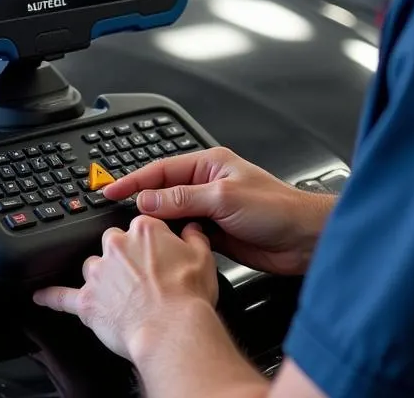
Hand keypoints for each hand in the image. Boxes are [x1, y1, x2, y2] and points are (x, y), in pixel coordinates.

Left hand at [32, 217, 217, 362]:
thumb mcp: (203, 256)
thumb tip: (191, 229)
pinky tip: (41, 295)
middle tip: (140, 276)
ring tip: (116, 293)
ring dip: (101, 277)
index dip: (149, 242)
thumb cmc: (186, 296)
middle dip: (123, 257)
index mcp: (143, 229)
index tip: (155, 254)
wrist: (170, 329)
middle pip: (112, 242)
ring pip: (92, 266)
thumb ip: (193, 236)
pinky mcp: (86, 301)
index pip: (140, 225)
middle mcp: (116, 245)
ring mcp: (98, 272)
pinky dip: (50, 296)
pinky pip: (61, 296)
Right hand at [102, 148, 334, 275]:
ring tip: (131, 233)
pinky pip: (184, 233)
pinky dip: (171, 239)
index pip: (163, 169)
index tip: (110, 190)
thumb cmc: (276, 208)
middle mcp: (208, 184)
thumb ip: (183, 199)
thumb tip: (147, 199)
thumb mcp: (224, 198)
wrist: (303, 239)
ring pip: (172, 214)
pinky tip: (160, 247)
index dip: (134, 180)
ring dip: (155, 222)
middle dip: (140, 201)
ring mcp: (211, 209)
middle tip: (113, 213)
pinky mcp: (216, 233)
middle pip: (164, 191)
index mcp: (210, 165)